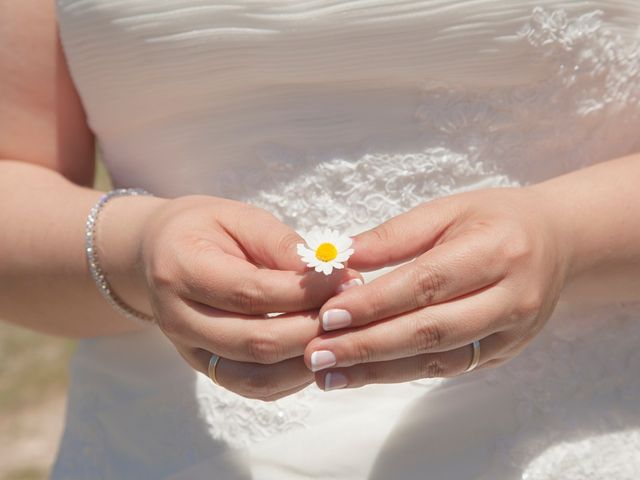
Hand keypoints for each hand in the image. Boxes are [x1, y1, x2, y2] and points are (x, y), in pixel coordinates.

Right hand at [115, 195, 360, 399]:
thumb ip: (281, 246)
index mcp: (181, 271)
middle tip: (352, 309)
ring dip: (307, 360)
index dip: (306, 291)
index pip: (253, 293)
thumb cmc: (204, 228)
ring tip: (341, 333)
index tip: (347, 278)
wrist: (158, 253)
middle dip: (314, 329)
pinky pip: (253, 387)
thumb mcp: (239, 218)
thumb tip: (331, 274)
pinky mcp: (206, 368)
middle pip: (256, 342)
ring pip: (257, 376)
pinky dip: (292, 377)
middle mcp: (178, 319)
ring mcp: (189, 351)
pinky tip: (317, 350)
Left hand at [303, 187, 569, 389]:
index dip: (375, 302)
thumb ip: (393, 236)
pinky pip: (447, 368)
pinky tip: (363, 374)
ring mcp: (511, 332)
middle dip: (369, 345)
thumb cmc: (494, 219)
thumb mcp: (447, 210)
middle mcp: (511, 298)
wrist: (557, 243)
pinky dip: (401, 373)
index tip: (327, 315)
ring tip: (329, 373)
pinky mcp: (503, 353)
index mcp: (497, 251)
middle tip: (317, 353)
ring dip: (378, 370)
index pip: (427, 283)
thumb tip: (338, 257)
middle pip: (431, 329)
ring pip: (437, 359)